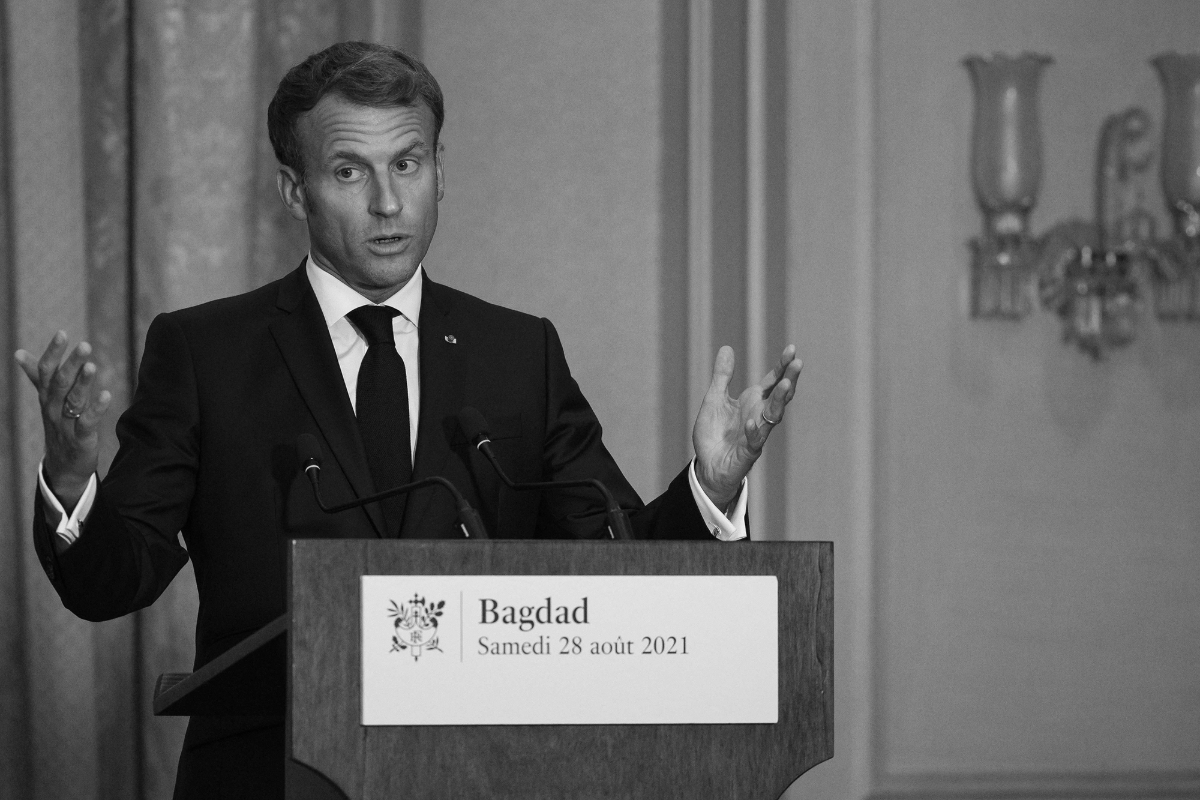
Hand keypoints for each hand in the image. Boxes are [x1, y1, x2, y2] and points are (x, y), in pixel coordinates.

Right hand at [14, 331, 111, 509]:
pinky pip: (87, 422)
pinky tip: (107, 394)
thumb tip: (18, 353)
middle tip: (84, 345)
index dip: (53, 353)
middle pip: (59, 383)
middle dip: (71, 363)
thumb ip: (36, 376)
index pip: (45, 371)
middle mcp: (53, 408)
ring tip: (93, 366)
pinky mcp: (81, 439)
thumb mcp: (46, 400)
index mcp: (46, 397)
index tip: (62, 333)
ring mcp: (66, 424)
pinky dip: (96, 408)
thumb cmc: (58, 426)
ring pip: (72, 401)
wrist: (62, 467)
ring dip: (83, 383)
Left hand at [692, 344, 801, 507]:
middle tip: (798, 363)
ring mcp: (756, 434)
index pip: (772, 381)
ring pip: (773, 417)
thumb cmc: (714, 434)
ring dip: (779, 401)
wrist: (707, 466)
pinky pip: (753, 442)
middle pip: (779, 396)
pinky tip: (751, 423)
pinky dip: (753, 432)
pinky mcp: (747, 452)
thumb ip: (722, 376)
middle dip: (789, 380)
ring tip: (786, 385)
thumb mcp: (714, 399)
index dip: (782, 366)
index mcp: (753, 402)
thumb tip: (727, 348)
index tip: (792, 349)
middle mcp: (759, 416)